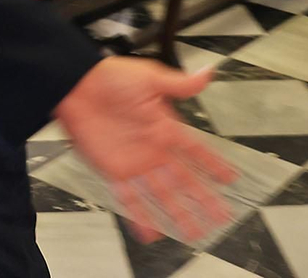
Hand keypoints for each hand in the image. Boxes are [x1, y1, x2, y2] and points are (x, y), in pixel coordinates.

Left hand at [53, 57, 236, 242]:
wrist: (76, 87)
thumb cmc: (111, 77)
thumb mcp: (150, 78)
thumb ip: (179, 85)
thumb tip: (207, 74)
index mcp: (166, 127)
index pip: (196, 151)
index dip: (213, 165)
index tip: (230, 178)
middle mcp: (154, 149)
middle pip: (184, 180)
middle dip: (203, 198)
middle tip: (220, 215)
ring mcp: (135, 163)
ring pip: (162, 195)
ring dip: (177, 214)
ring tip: (192, 233)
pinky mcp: (114, 171)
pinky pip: (130, 199)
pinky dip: (139, 218)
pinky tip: (150, 233)